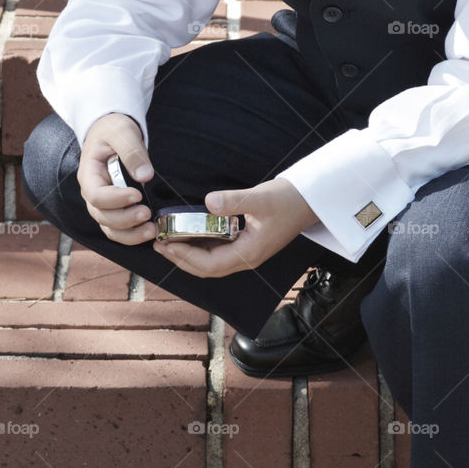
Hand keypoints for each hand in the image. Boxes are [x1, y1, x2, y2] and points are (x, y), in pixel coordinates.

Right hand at [78, 113, 155, 245]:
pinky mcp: (115, 209)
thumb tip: (145, 176)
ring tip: (151, 230)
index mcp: (89, 174)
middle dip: (125, 220)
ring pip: (110, 228)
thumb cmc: (113, 129)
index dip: (115, 199)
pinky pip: (119, 230)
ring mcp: (103, 204)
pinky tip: (150, 231)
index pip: (96, 195)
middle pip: (102, 216)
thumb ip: (132, 152)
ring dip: (130, 234)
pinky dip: (133, 235)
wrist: (111, 132)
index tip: (138, 194)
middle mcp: (93, 193)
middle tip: (147, 214)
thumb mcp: (123, 132)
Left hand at [153, 179, 318, 278]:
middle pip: (207, 269)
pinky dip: (200, 247)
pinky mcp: (247, 244)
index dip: (185, 257)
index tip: (165, 244)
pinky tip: (189, 234)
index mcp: (249, 253)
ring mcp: (247, 253)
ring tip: (168, 241)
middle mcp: (246, 258)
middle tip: (159, 245)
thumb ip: (234, 201)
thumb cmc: (288, 200)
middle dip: (181, 259)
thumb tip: (208, 203)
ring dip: (188, 255)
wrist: (309, 200)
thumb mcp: (261, 198)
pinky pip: (218, 252)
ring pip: (211, 263)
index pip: (210, 265)